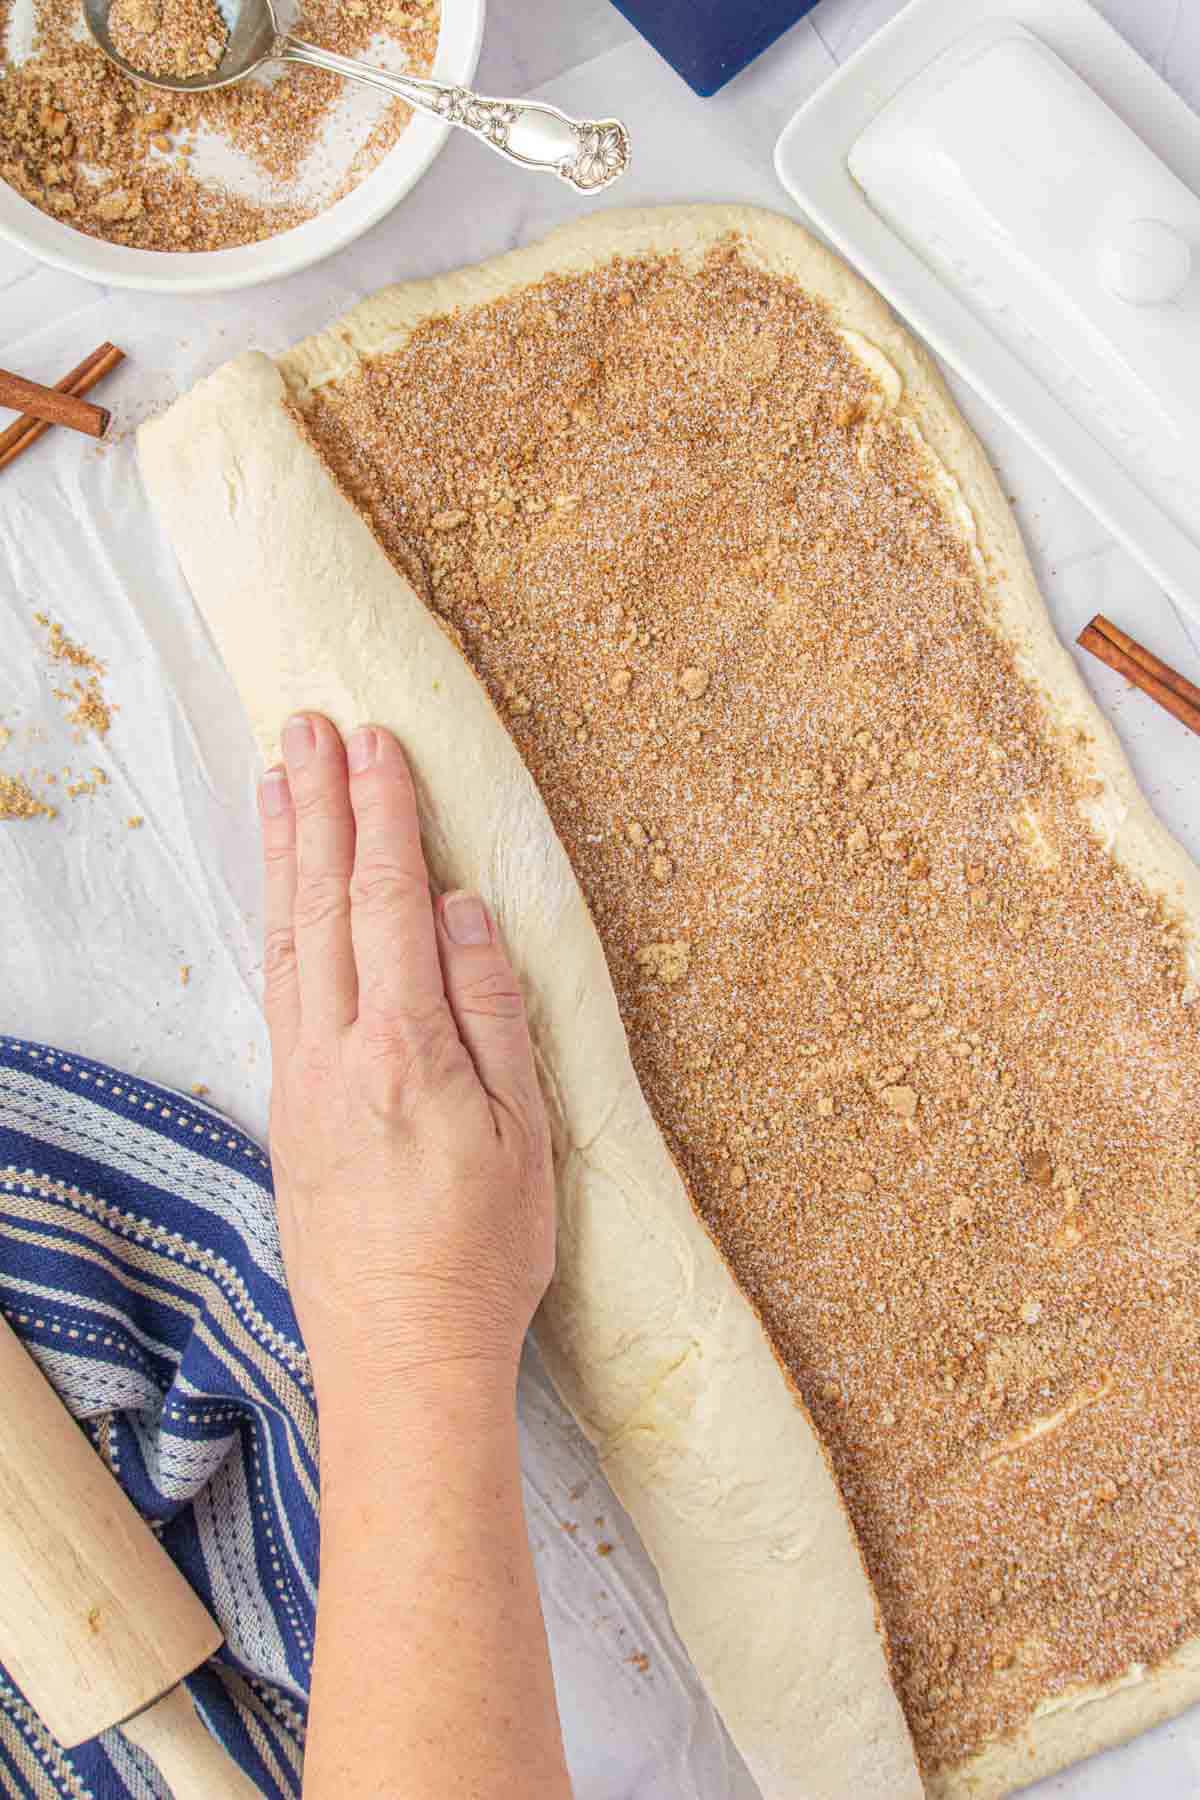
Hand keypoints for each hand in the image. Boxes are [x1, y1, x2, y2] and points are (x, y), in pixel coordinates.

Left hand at [258, 713, 554, 1409]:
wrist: (403, 1355)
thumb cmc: (483, 1251)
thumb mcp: (523, 1132)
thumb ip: (492, 1011)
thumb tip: (465, 908)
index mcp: (404, 1046)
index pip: (388, 901)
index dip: (383, 815)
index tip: (377, 743)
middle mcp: (335, 1050)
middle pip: (321, 902)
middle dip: (317, 805)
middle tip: (307, 725)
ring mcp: (300, 1079)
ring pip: (285, 938)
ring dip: (281, 853)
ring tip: (278, 781)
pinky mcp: (286, 1109)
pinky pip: (276, 988)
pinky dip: (274, 923)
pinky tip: (278, 898)